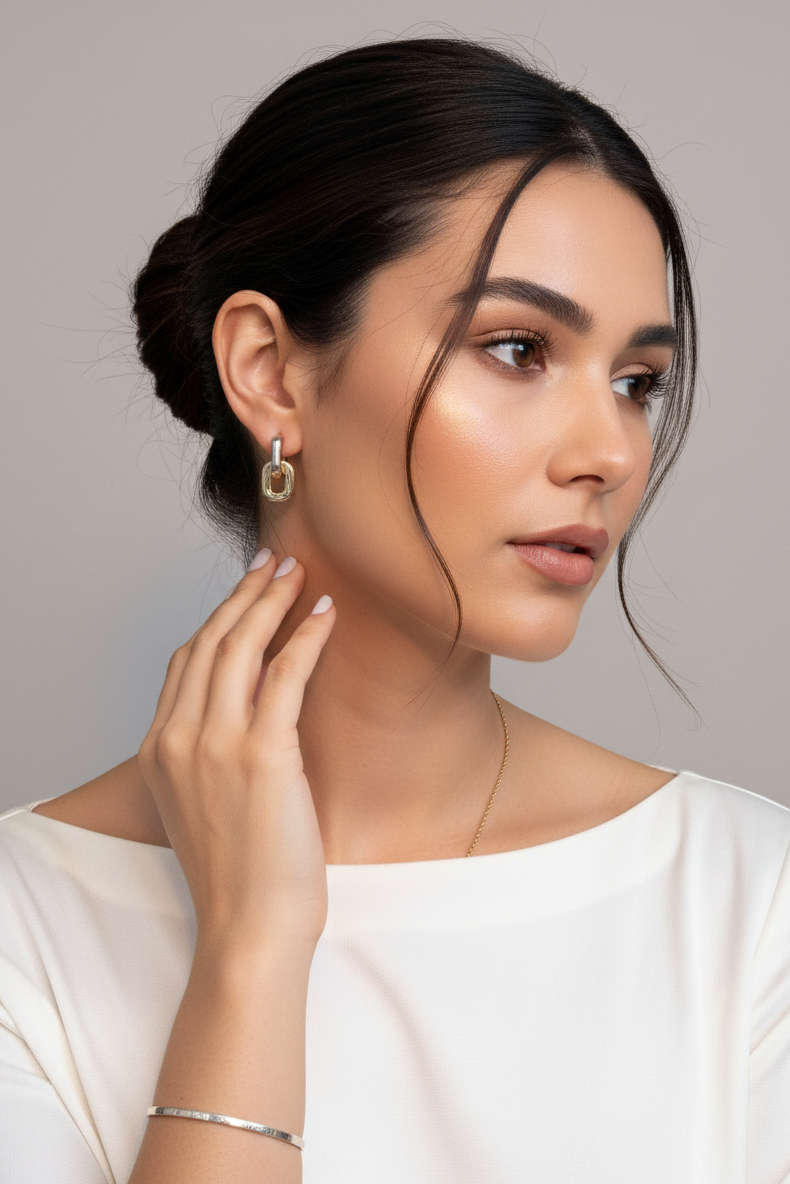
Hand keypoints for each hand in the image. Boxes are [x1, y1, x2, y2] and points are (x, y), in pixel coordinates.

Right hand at [137, 554, 335, 952]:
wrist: (249, 928)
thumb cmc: (238, 875)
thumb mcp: (202, 805)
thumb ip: (208, 756)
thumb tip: (246, 717)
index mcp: (159, 749)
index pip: (186, 661)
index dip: (218, 617)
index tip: (246, 588)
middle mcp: (178, 738)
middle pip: (211, 642)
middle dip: (246, 593)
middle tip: (277, 561)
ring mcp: (215, 744)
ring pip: (241, 647)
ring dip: (273, 600)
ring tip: (300, 573)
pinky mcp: (261, 754)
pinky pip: (284, 675)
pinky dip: (306, 637)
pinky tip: (325, 614)